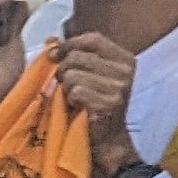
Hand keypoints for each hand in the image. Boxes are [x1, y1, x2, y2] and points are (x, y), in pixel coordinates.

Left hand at [53, 29, 139, 177]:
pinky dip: (69, 100)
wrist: (105, 138)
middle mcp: (126, 70)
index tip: (56, 55)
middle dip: (63, 71)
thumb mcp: (87, 75)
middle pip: (77, 57)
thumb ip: (73, 55)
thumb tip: (51, 40)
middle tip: (68, 86)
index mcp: (124, 58)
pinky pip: (75, 91)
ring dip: (66, 88)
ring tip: (74, 99)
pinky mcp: (110, 103)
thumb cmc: (92, 104)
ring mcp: (120, 86)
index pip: (92, 39)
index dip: (69, 44)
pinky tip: (77, 108)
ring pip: (73, 75)